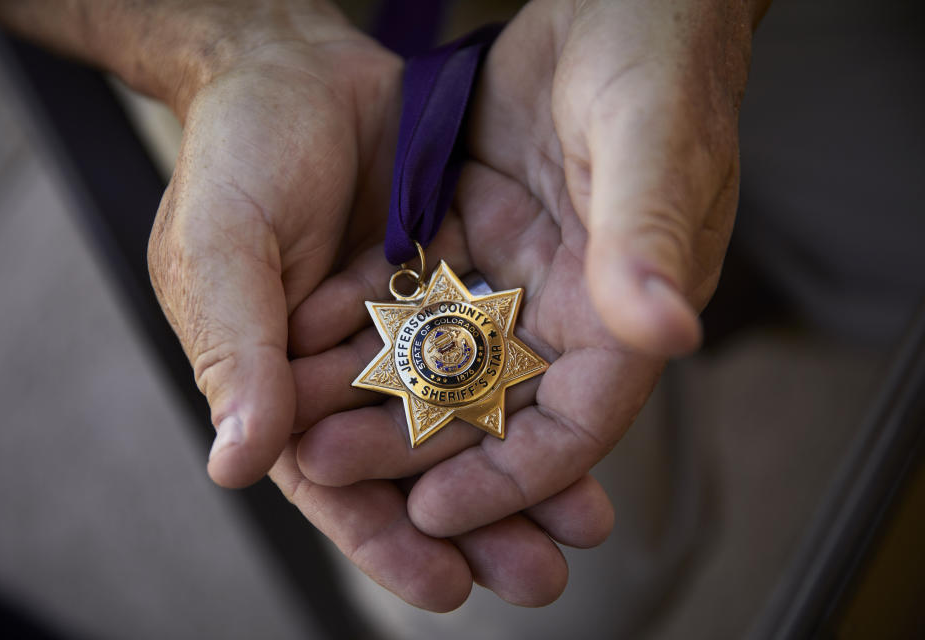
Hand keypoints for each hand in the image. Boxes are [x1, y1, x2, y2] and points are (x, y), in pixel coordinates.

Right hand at [146, 0, 609, 611]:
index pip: (331, 483)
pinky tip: (586, 424)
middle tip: (537, 578)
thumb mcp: (221, 252)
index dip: (382, 539)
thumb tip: (236, 464)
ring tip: (584, 526)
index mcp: (279, 385)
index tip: (442, 586)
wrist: (294, 70)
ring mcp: (409, 331)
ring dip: (523, 472)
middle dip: (476, 526)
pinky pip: (502, 347)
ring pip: (470, 419)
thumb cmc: (234, 160)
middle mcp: (351, 373)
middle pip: (416, 468)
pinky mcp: (456, 286)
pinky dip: (535, 386)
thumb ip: (233, 353)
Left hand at [291, 0, 762, 606]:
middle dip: (417, 449)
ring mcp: (523, 272)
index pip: (575, 425)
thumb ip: (646, 238)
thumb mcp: (650, 141)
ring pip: (446, 359)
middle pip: (494, 407)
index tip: (435, 513)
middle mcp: (575, 307)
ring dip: (380, 395)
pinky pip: (421, 295)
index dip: (509, 479)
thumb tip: (665, 337)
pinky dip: (372, 322)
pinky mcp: (479, 232)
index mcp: (631, 312)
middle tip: (332, 471)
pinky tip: (311, 345)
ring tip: (305, 428)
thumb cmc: (655, 58)